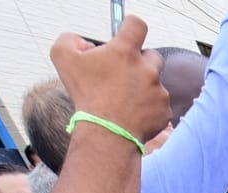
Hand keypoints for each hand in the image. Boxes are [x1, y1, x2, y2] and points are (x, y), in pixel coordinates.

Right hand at [50, 17, 169, 145]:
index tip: (126, 32)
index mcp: (125, 52)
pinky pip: (158, 104)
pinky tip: (132, 113)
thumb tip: (86, 44)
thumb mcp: (62, 57)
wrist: (106, 133)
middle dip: (139, 61)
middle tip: (123, 74)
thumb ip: (71, 39)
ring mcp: (159, 90)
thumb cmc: (85, 95)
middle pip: (151, 54)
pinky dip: (147, 107)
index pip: (137, 25)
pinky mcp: (165, 110)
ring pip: (154, 82)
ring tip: (123, 99)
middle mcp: (147, 69)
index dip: (131, 25)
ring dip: (142, 86)